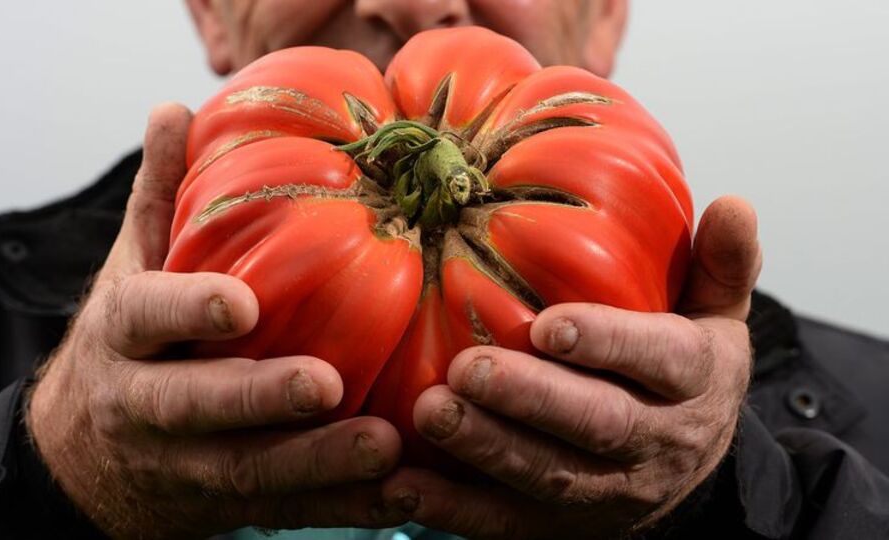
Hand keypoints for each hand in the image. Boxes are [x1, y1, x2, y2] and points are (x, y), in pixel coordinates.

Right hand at [27, 104, 404, 538]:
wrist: (84, 460)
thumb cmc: (127, 346)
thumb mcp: (128, 267)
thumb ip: (159, 197)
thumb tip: (175, 110)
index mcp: (124, 335)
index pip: (147, 317)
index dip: (189, 310)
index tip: (243, 304)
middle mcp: (147, 405)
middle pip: (197, 407)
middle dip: (258, 400)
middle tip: (326, 384)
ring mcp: (184, 464)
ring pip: (246, 472)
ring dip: (315, 465)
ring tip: (384, 449)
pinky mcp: (227, 503)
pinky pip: (285, 512)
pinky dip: (342, 509)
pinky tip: (400, 496)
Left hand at [385, 197, 760, 538]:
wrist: (688, 475)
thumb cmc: (684, 375)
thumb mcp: (717, 316)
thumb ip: (723, 264)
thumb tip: (735, 204)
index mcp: (691, 379)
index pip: (660, 359)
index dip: (608, 343)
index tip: (550, 325)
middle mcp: (654, 442)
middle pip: (596, 425)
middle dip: (533, 401)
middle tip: (470, 369)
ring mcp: (605, 492)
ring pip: (547, 476)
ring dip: (486, 450)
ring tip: (429, 413)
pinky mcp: (558, 526)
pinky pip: (505, 525)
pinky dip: (453, 510)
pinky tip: (403, 487)